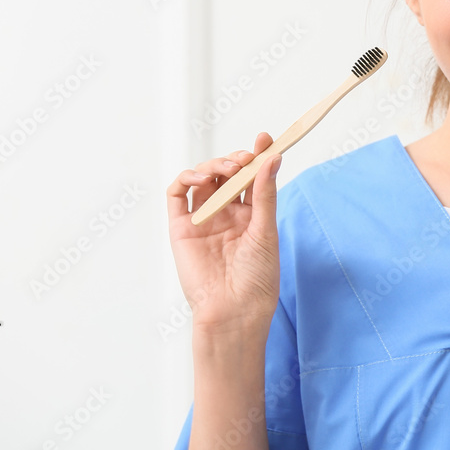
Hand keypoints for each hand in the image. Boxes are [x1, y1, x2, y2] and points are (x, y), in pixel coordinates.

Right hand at [167, 132, 281, 334]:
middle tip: (246, 158)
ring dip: (213, 166)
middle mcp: (226, 214)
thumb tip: (273, 158)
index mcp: (251, 215)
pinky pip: (177, 196)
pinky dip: (186, 180)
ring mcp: (203, 219)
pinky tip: (201, 179)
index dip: (256, 156)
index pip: (252, 177)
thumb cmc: (257, 278)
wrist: (234, 310)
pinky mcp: (181, 228)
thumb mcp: (266, 230)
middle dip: (235, 160)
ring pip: (202, 179)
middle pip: (226, 174)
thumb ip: (265, 193)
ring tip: (228, 170)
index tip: (265, 139)